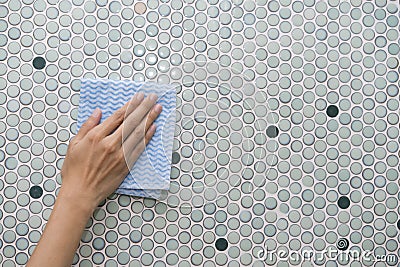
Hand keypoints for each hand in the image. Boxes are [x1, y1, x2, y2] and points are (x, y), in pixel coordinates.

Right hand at [60, 92, 161, 211]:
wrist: (81, 193)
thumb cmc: (75, 170)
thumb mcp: (74, 144)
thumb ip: (87, 126)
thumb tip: (98, 112)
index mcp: (96, 137)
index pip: (118, 116)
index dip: (130, 105)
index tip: (139, 97)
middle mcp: (110, 144)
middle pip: (131, 122)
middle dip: (144, 108)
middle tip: (153, 98)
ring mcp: (120, 155)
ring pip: (137, 133)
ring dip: (149, 119)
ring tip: (158, 109)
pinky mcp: (126, 165)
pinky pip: (139, 148)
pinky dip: (147, 137)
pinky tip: (153, 128)